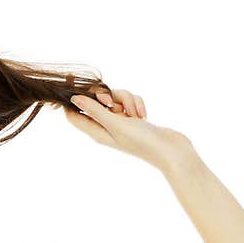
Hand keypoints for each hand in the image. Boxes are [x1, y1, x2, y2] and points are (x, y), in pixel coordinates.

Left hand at [64, 89, 193, 171]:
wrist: (169, 150)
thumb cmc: (140, 141)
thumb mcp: (114, 123)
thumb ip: (95, 110)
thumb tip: (74, 99)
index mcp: (96, 131)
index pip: (74, 116)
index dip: (75, 102)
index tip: (83, 92)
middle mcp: (105, 126)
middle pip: (96, 101)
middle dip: (107, 96)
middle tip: (113, 104)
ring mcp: (120, 122)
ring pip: (115, 98)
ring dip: (126, 100)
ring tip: (135, 114)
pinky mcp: (132, 117)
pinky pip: (129, 101)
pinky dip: (136, 104)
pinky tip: (143, 115)